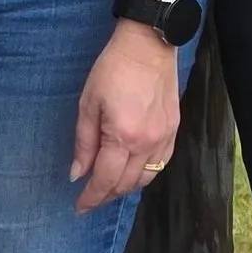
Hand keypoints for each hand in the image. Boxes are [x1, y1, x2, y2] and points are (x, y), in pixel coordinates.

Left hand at [70, 23, 180, 212]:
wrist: (148, 44)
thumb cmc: (113, 68)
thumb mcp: (89, 103)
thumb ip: (84, 142)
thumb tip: (77, 174)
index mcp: (122, 136)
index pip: (105, 180)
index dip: (91, 197)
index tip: (79, 207)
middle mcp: (147, 144)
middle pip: (126, 184)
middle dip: (106, 195)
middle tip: (90, 197)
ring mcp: (164, 139)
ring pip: (145, 179)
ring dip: (125, 187)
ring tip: (108, 186)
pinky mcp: (174, 131)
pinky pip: (160, 164)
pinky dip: (144, 174)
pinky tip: (132, 170)